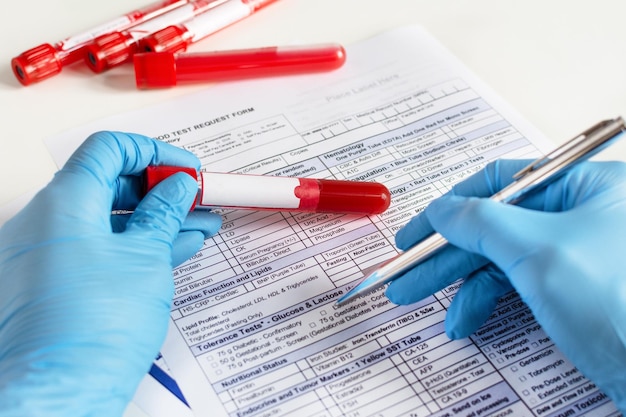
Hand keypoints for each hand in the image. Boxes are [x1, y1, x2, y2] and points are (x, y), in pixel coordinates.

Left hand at [0, 132, 221, 415]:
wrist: (60, 393)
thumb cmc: (93, 328)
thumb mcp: (146, 258)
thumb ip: (164, 214)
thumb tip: (177, 188)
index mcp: (64, 202)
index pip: (109, 148)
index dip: (153, 152)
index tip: (185, 169)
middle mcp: (47, 221)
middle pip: (109, 182)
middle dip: (159, 188)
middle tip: (195, 198)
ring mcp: (48, 252)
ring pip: (108, 218)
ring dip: (155, 219)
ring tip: (198, 224)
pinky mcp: (56, 281)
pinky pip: (99, 248)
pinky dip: (135, 244)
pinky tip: (175, 248)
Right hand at [385, 159, 625, 410]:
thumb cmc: (618, 302)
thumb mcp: (540, 252)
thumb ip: (483, 222)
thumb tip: (442, 209)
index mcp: (586, 185)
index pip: (503, 180)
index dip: (452, 205)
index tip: (416, 232)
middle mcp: (580, 213)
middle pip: (496, 224)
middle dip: (446, 254)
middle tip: (405, 274)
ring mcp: (575, 252)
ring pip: (501, 258)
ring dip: (460, 284)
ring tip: (421, 303)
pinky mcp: (571, 288)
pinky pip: (516, 284)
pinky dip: (485, 303)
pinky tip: (464, 321)